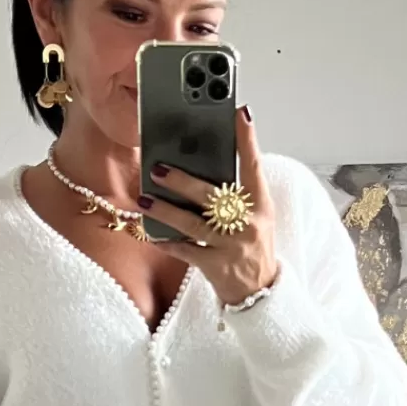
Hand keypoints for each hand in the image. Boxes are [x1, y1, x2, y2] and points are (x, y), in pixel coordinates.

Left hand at [137, 105, 277, 306]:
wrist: (260, 291)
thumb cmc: (254, 247)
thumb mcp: (258, 216)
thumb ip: (240, 192)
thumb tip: (208, 163)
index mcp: (260, 205)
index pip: (254, 166)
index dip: (248, 140)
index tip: (239, 114)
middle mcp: (247, 222)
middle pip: (212, 195)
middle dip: (183, 181)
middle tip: (158, 168)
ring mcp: (231, 245)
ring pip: (193, 223)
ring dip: (166, 210)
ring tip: (145, 200)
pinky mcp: (216, 266)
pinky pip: (186, 250)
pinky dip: (168, 242)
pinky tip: (153, 234)